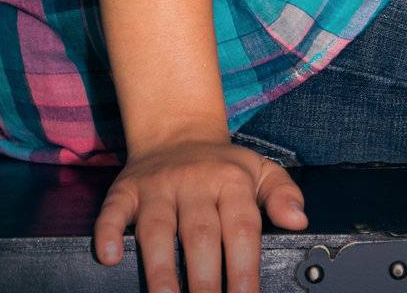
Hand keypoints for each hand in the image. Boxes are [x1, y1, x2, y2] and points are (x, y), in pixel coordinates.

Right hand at [92, 134, 307, 292]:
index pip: (241, 230)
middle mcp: (193, 183)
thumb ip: (282, 193)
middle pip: (201, 235)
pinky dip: (107, 230)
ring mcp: (158, 186)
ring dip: (161, 268)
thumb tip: (299, 220)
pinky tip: (110, 256)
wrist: (177, 130)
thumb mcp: (260, 169)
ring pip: (157, 228)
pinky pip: (113, 209)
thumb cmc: (222, 166)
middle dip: (204, 280)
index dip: (244, 270)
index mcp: (230, 181)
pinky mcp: (126, 189)